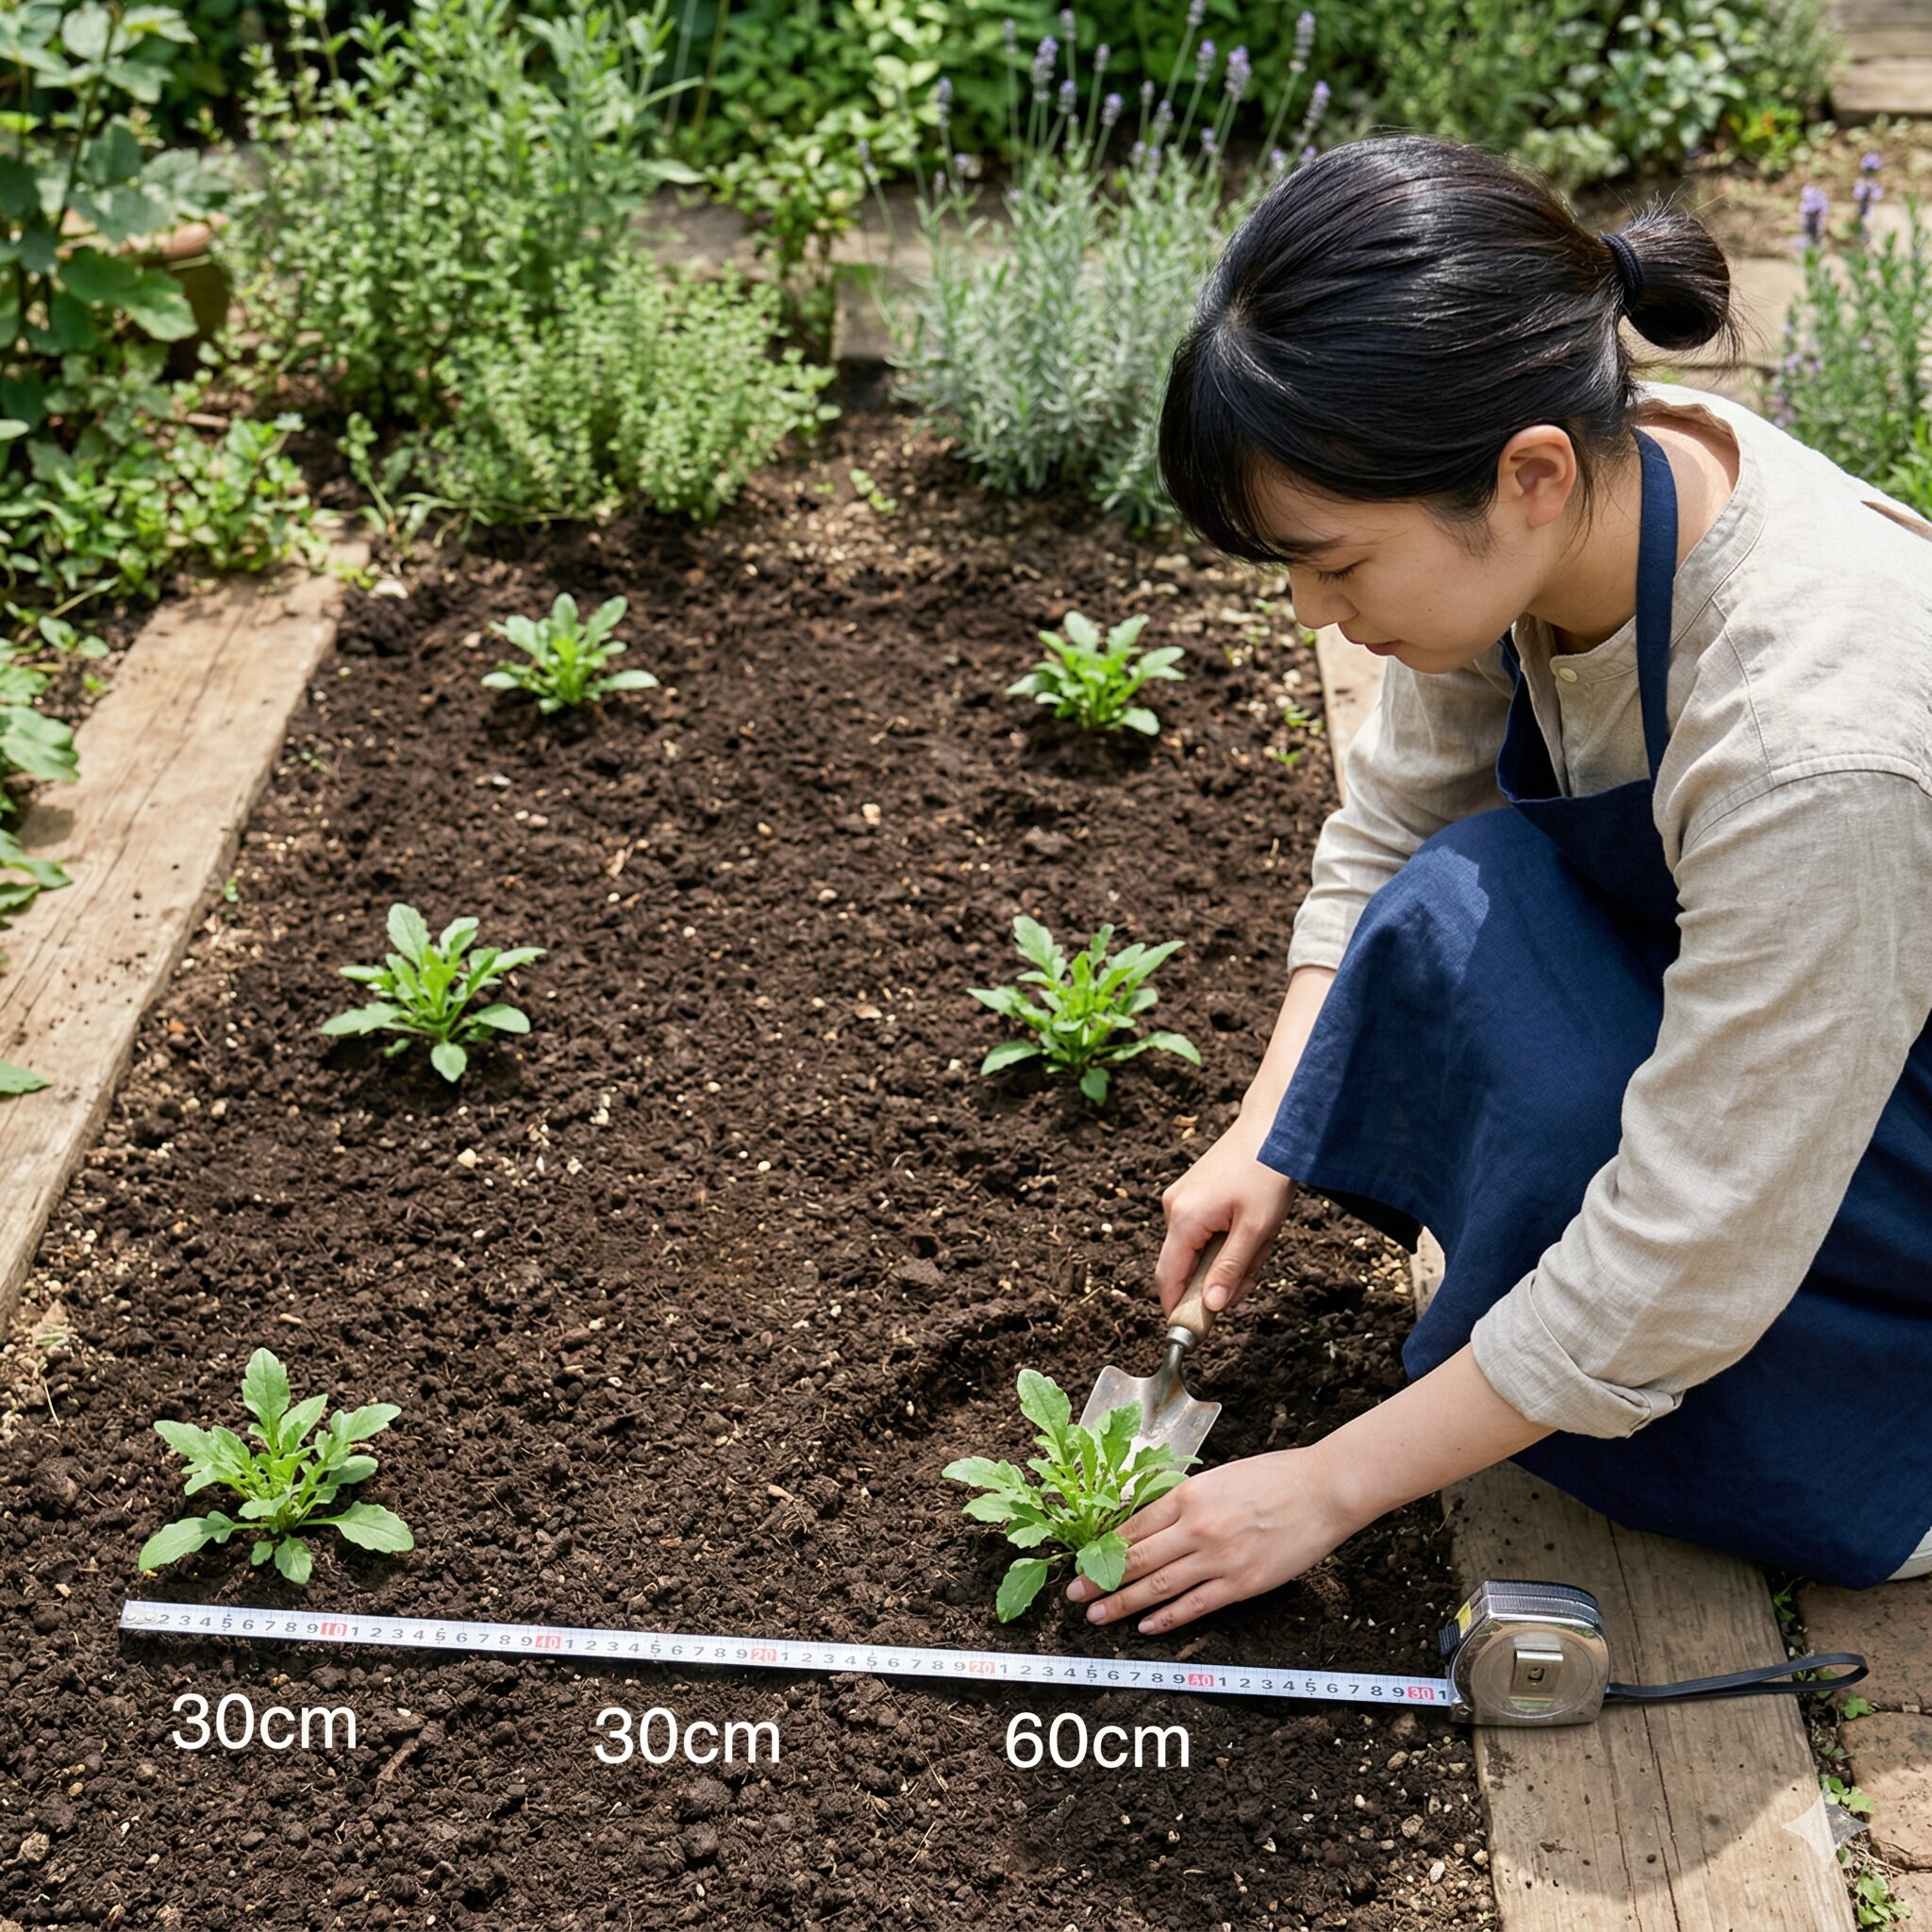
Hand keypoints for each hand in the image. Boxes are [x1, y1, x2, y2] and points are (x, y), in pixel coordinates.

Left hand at [1064, 1447, 1359, 1634]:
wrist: (1322, 1490)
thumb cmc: (1274, 1476)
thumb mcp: (1218, 1477)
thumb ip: (1185, 1499)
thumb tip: (1151, 1519)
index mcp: (1188, 1494)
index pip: (1133, 1526)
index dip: (1104, 1547)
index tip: (1083, 1558)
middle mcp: (1196, 1527)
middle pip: (1137, 1558)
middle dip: (1100, 1579)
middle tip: (1074, 1594)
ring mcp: (1218, 1558)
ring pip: (1158, 1586)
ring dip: (1124, 1603)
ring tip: (1097, 1616)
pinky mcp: (1241, 1583)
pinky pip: (1195, 1606)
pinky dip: (1167, 1618)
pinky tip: (1146, 1627)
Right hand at [1156, 1106, 1296, 1317]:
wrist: (1272, 1127)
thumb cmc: (1266, 1174)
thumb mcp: (1256, 1230)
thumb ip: (1230, 1270)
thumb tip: (1210, 1307)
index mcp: (1184, 1219)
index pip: (1168, 1277)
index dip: (1176, 1307)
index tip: (1193, 1328)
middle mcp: (1173, 1208)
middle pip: (1184, 1266)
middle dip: (1217, 1277)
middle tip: (1253, 1270)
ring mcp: (1180, 1198)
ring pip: (1197, 1249)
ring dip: (1227, 1256)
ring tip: (1260, 1237)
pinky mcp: (1191, 1193)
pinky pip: (1201, 1231)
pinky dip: (1225, 1238)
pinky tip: (1250, 1224)